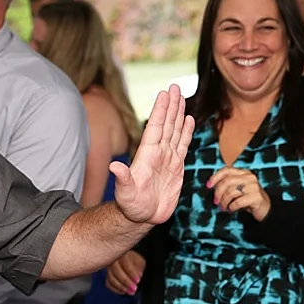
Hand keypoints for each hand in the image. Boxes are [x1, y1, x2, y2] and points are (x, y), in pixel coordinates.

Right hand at [106, 251, 145, 294]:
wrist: (127, 258)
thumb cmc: (134, 260)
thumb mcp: (140, 261)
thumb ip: (139, 267)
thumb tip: (138, 275)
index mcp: (122, 253)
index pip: (125, 262)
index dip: (131, 272)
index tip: (137, 280)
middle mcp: (112, 260)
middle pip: (116, 271)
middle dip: (125, 281)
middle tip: (134, 288)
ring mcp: (108, 268)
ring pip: (111, 278)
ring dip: (121, 287)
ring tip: (130, 292)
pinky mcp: (107, 276)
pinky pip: (108, 283)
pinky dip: (115, 289)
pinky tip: (123, 292)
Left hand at [112, 84, 194, 224]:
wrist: (142, 217)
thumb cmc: (131, 206)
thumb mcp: (125, 192)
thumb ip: (122, 179)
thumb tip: (113, 168)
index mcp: (147, 155)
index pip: (155, 128)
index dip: (160, 111)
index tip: (164, 94)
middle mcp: (157, 153)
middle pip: (166, 124)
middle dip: (171, 105)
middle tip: (175, 86)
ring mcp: (167, 158)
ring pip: (174, 131)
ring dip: (178, 114)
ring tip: (182, 96)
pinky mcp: (176, 167)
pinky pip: (183, 145)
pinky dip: (186, 132)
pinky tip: (189, 120)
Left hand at [206, 167, 270, 221]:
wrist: (265, 208)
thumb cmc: (247, 198)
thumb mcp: (237, 188)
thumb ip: (227, 185)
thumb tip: (212, 185)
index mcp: (244, 172)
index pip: (226, 170)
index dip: (215, 177)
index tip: (208, 186)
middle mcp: (249, 177)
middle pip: (227, 181)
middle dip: (218, 193)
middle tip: (216, 202)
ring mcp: (254, 187)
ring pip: (231, 192)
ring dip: (224, 202)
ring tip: (224, 208)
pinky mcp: (257, 197)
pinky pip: (238, 202)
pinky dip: (232, 207)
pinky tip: (231, 209)